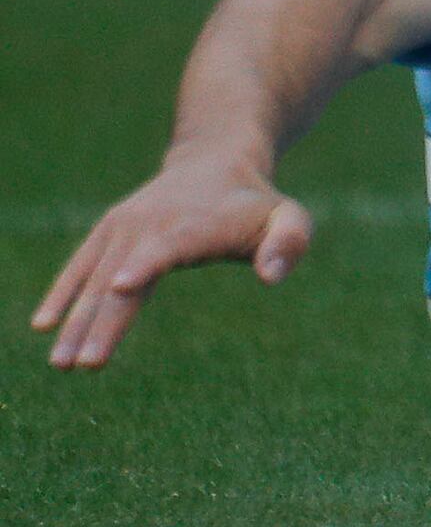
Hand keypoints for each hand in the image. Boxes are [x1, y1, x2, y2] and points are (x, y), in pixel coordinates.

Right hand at [34, 149, 311, 370]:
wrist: (214, 162)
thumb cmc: (256, 204)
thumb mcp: (288, 217)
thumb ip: (290, 242)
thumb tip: (273, 277)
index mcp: (194, 225)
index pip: (168, 247)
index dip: (145, 265)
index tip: (121, 287)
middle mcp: (151, 224)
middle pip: (121, 277)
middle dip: (99, 321)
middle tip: (81, 365)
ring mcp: (124, 227)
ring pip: (94, 279)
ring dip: (75, 321)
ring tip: (60, 364)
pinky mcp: (107, 232)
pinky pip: (80, 266)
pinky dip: (62, 293)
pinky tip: (43, 325)